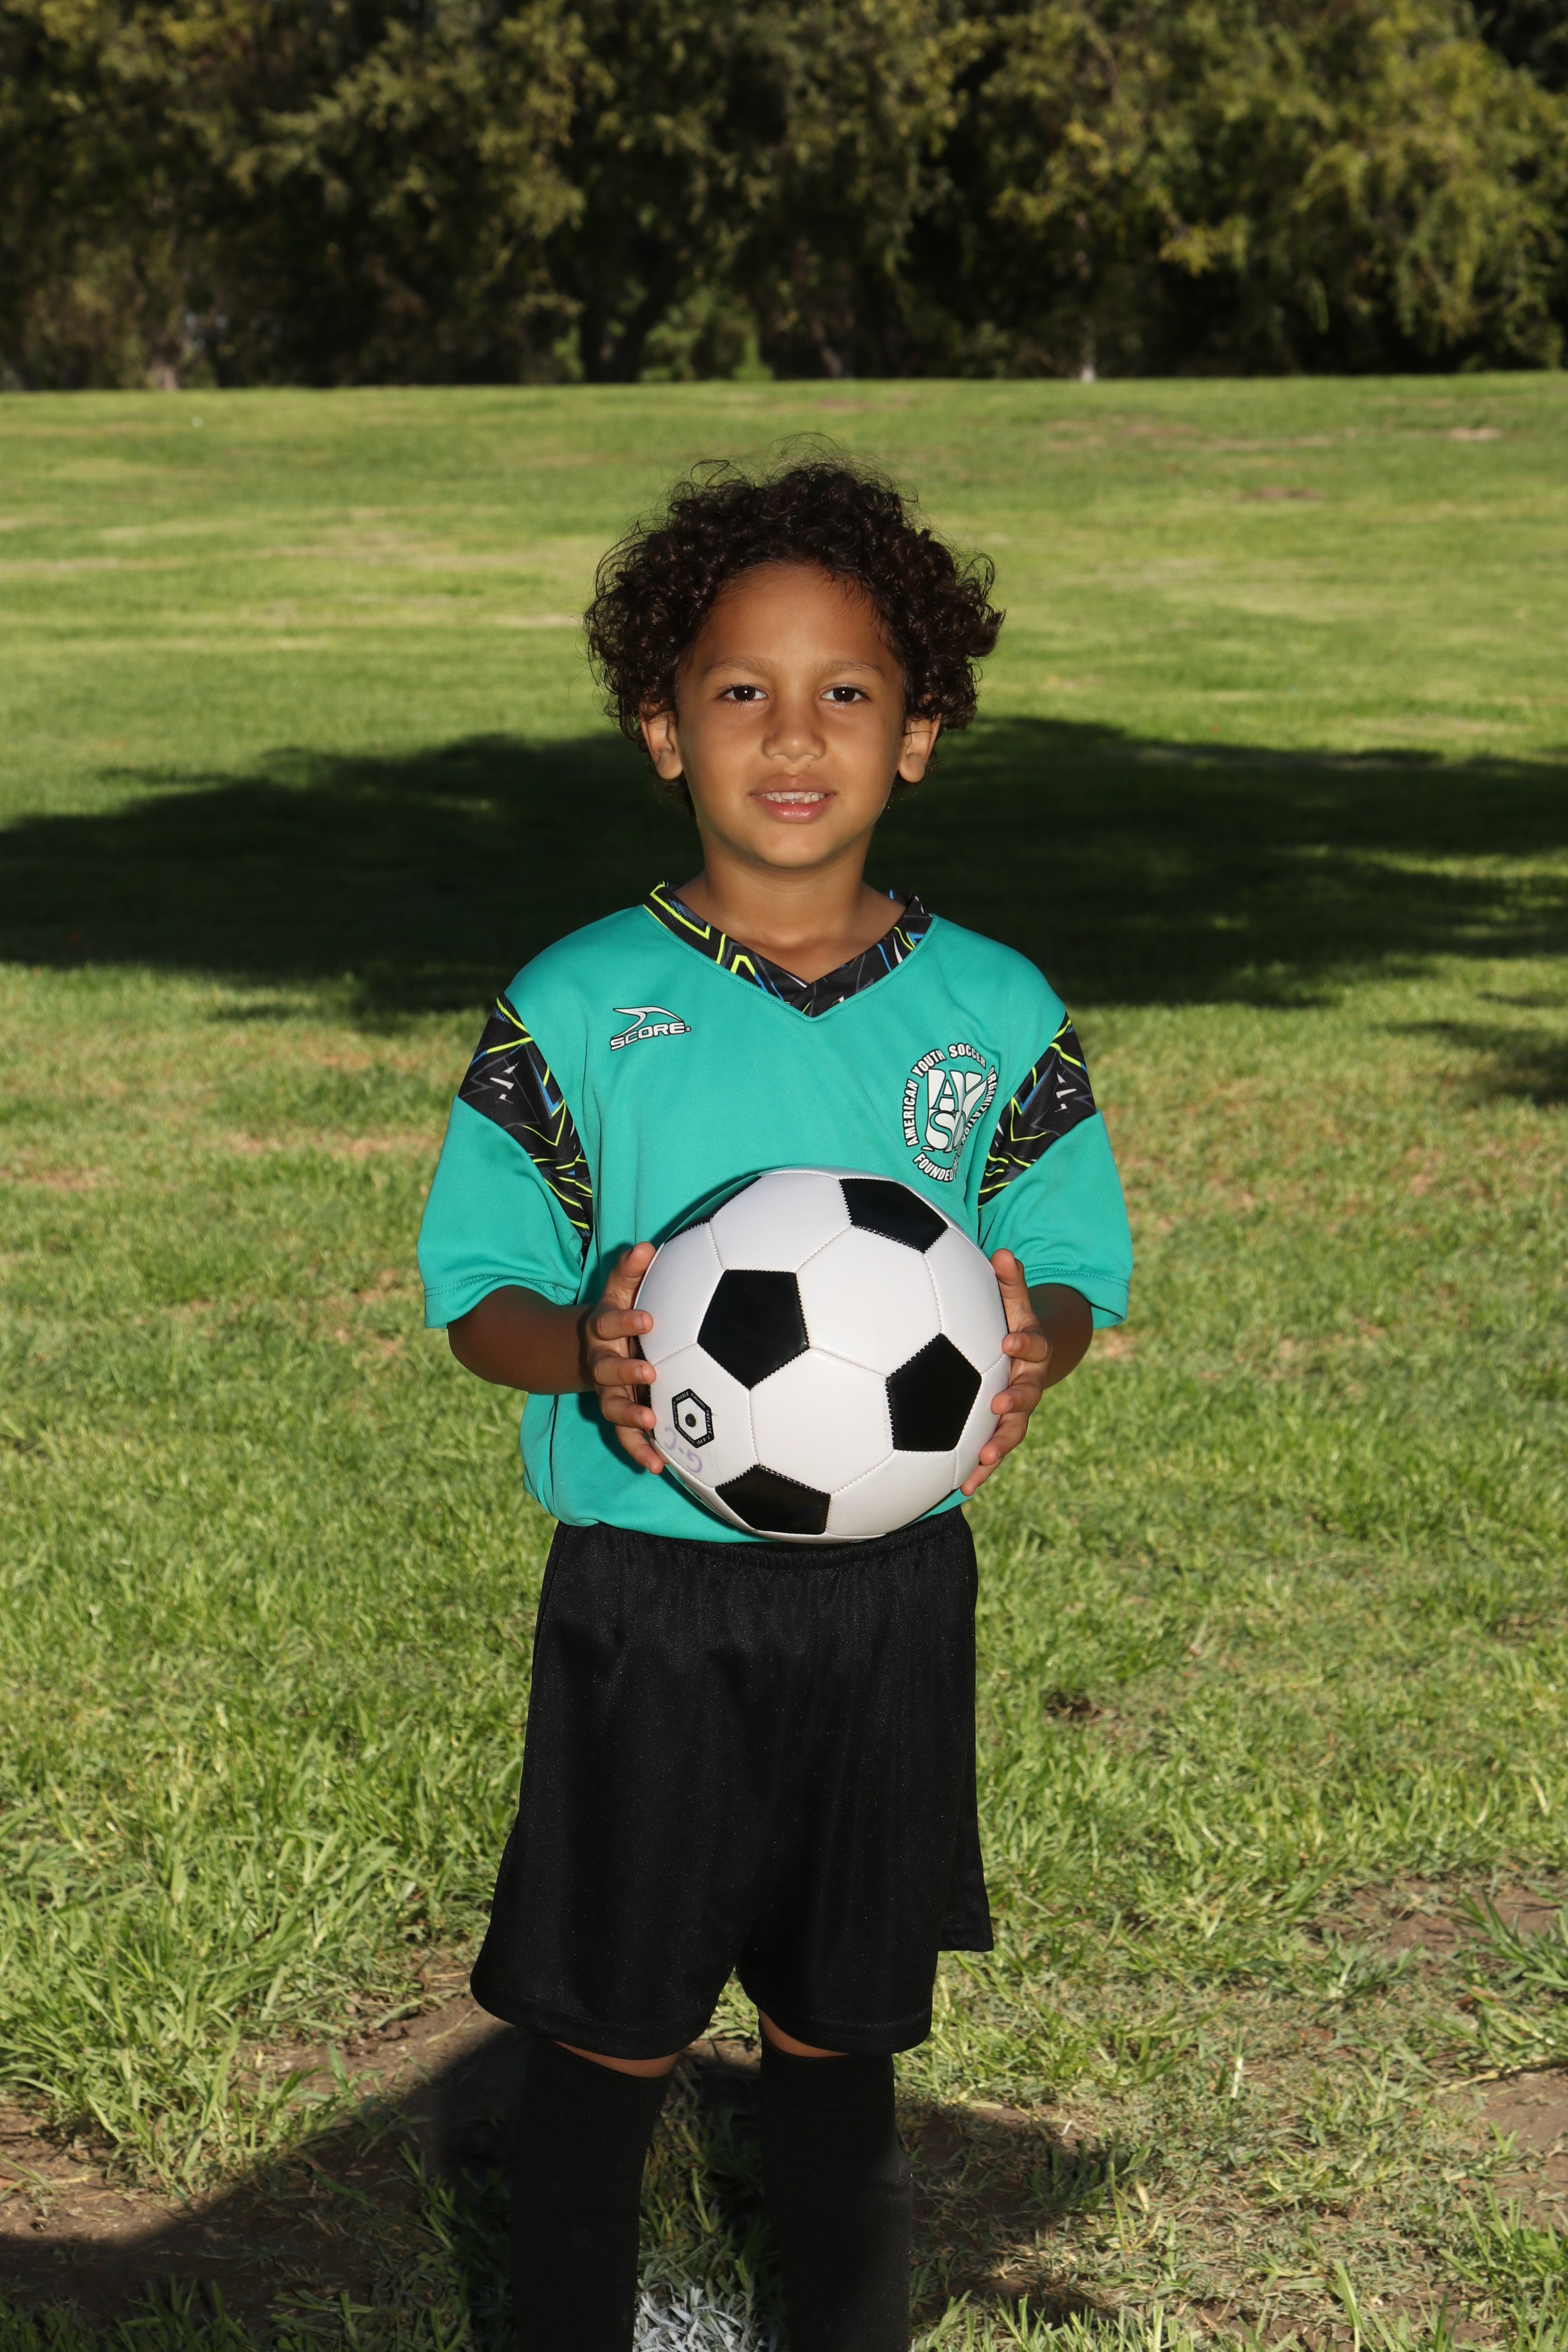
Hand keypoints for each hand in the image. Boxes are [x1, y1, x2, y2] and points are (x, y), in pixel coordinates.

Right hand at [581, 1243, 663, 1472]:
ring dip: (630, 1415)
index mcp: (602, 1329)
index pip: (609, 1321)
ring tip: (650, 1421)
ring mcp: (607, 1391)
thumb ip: (631, 1271)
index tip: (648, 1319)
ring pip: (613, 1406)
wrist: (593, 1347)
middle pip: (606, 1369)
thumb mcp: (621, 1290)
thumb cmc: (621, 1313)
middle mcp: (601, 1361)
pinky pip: (626, 1436)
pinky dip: (639, 1450)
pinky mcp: (619, 1413)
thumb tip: (646, 1245)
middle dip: (625, 1371)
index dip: (626, 1321)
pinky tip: (658, 1467)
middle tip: (649, 1371)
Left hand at [960, 1250, 1052, 1497]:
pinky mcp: (1002, 1429)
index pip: (1032, 1344)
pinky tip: (963, 1488)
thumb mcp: (1013, 1299)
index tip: (1008, 1341)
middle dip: (1015, 1400)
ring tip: (982, 1459)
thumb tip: (1002, 1252)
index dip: (1023, 1343)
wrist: (1027, 1356)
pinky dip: (981, 1469)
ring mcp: (1018, 1409)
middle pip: (1028, 1393)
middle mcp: (1029, 1382)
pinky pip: (994, 1451)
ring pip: (1013, 1430)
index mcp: (1032, 1349)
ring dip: (999, 1444)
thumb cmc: (1012, 1321)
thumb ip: (1009, 1280)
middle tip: (998, 1404)